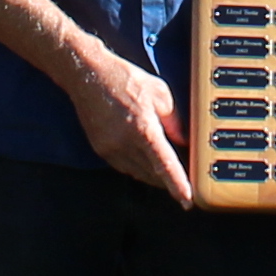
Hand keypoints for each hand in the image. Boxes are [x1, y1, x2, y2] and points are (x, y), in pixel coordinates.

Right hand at [66, 47, 193, 203]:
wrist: (88, 75)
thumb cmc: (124, 79)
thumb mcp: (160, 93)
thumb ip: (174, 120)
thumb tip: (184, 142)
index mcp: (142, 128)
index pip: (163, 164)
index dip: (177, 184)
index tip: (187, 200)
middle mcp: (124, 143)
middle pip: (152, 174)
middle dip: (169, 178)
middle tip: (184, 175)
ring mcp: (110, 149)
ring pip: (138, 173)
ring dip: (153, 174)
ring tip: (165, 166)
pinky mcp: (101, 150)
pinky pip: (125, 167)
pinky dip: (138, 167)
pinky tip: (145, 158)